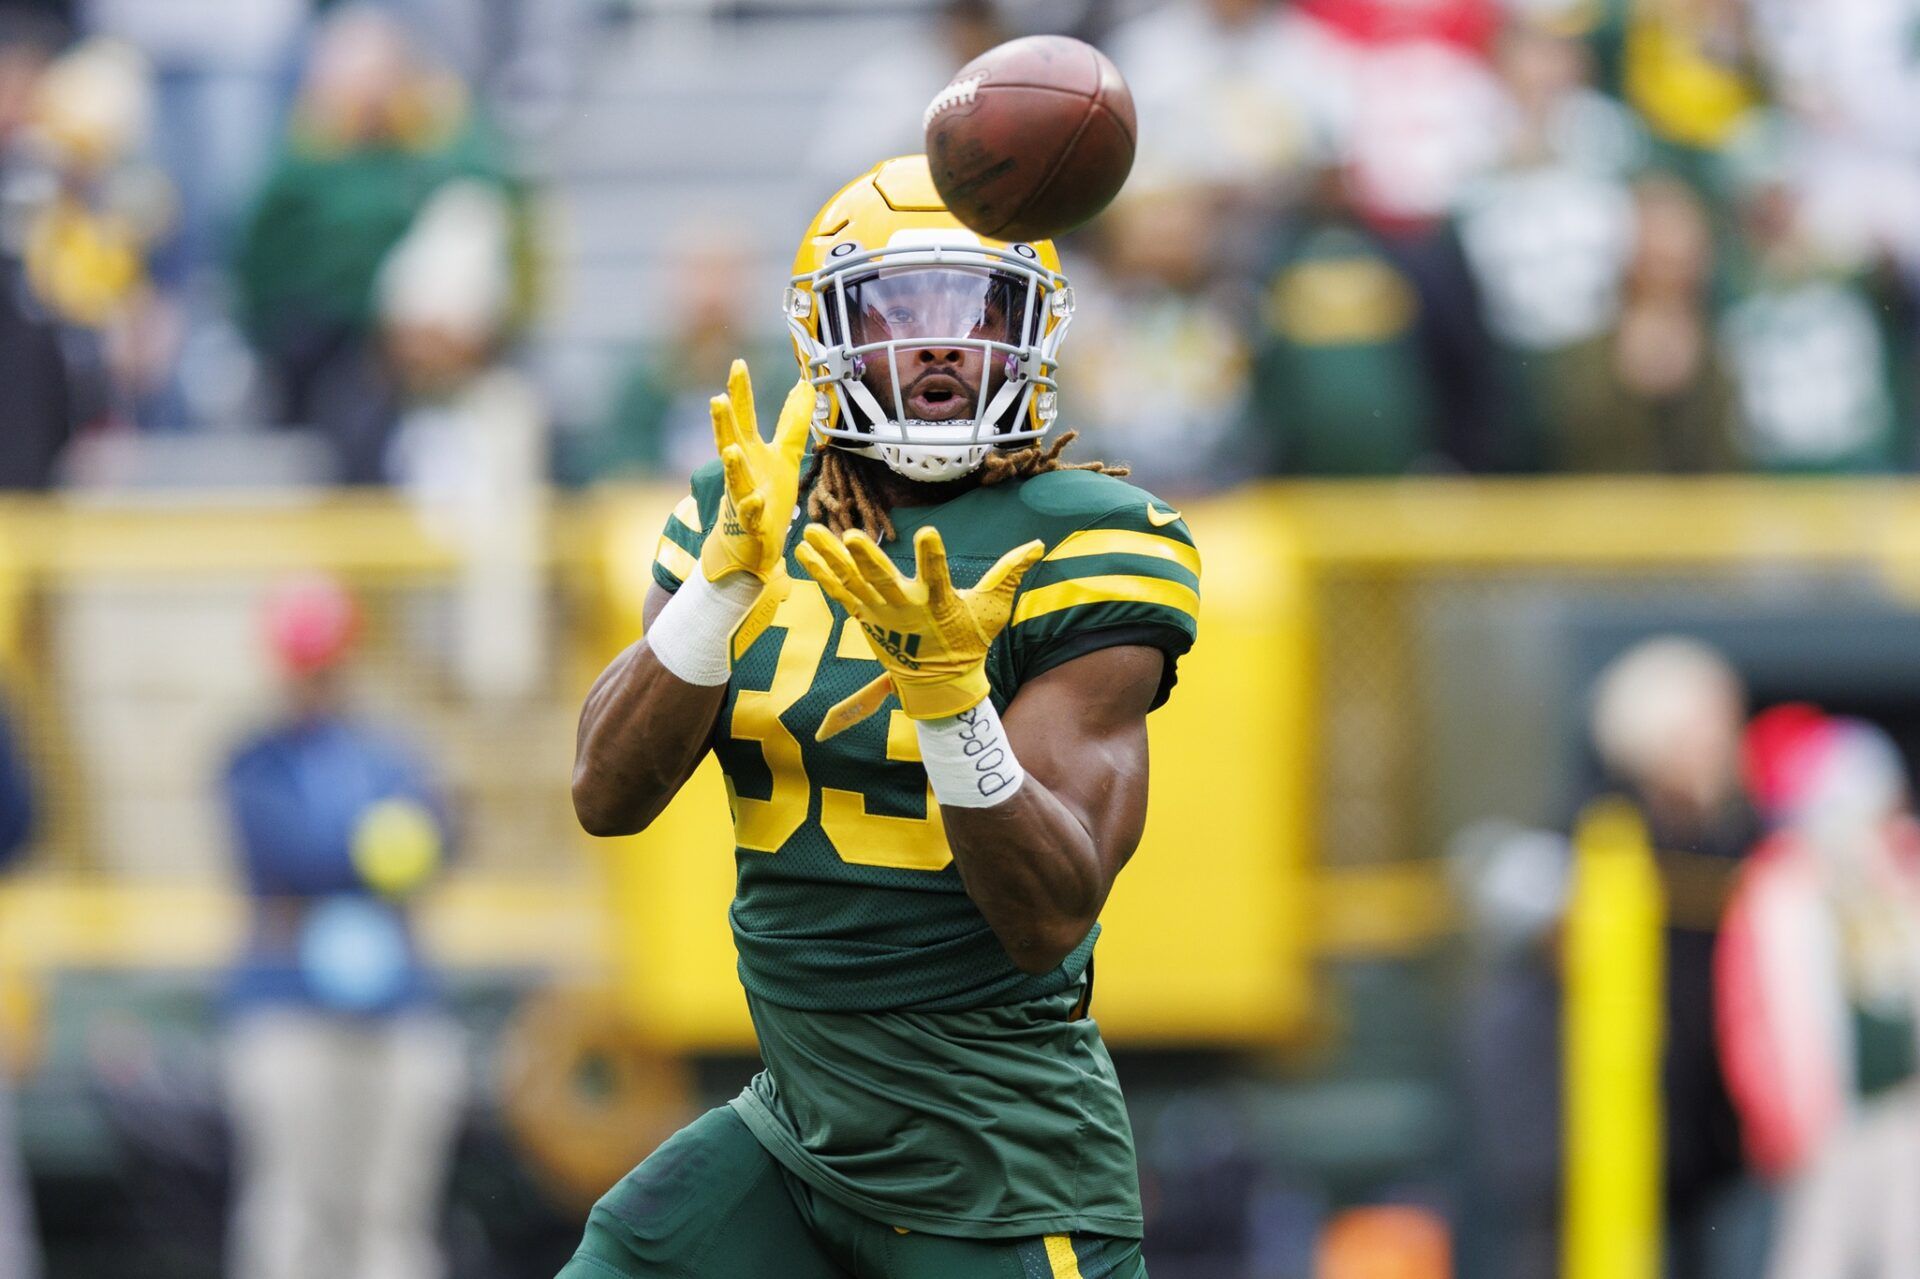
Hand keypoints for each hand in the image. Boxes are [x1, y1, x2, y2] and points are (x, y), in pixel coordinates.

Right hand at [701, 360, 813, 655]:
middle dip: (724, 421)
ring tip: (731, 448)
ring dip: (733, 465)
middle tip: (718, 398)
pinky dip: (752, 507)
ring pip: (735, 479)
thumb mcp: (784, 455)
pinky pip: (751, 515)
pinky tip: (756, 499)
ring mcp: (743, 497)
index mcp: (750, 453)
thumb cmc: (766, 496)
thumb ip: (791, 422)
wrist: (751, 545)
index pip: (743, 417)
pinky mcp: (752, 524)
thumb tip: (804, 386)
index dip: (741, 392)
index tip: (738, 363)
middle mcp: (742, 472)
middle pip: (730, 441)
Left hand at [797, 524, 1043, 735]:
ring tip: (812, 531)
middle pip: (883, 582)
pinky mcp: (864, 617)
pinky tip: (804, 548)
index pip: (937, 576)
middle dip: (868, 561)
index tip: (929, 532)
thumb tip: (1038, 545)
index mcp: (938, 604)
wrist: (938, 684)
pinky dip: (820, 572)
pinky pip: (838, 592)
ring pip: (852, 582)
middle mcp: (904, 609)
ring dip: (830, 558)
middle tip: (852, 538)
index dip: (933, 556)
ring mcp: (879, 614)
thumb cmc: (967, 643)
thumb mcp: (992, 611)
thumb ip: (1009, 575)